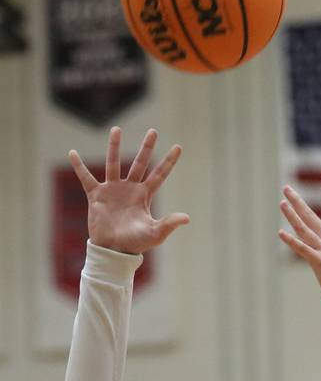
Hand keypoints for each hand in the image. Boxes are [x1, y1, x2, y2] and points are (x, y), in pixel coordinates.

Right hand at [69, 126, 188, 254]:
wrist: (113, 251)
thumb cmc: (136, 244)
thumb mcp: (155, 234)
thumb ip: (169, 224)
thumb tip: (187, 218)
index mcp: (144, 196)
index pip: (159, 175)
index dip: (168, 162)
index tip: (178, 147)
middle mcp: (129, 189)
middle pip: (140, 163)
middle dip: (146, 147)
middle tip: (153, 131)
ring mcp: (113, 190)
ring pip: (113, 164)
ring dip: (114, 147)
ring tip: (117, 129)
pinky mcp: (97, 196)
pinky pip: (86, 178)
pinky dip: (79, 166)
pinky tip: (72, 153)